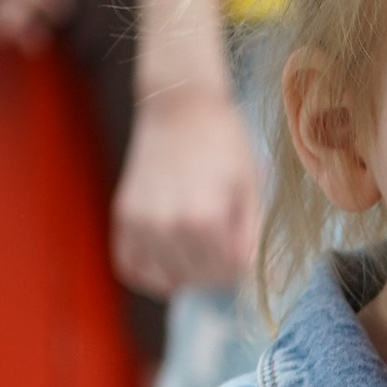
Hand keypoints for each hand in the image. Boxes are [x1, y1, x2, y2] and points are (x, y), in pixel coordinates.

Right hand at [113, 79, 261, 298]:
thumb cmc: (223, 144)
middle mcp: (167, 226)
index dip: (243, 263)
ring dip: (188, 273)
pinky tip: (169, 258)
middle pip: (200, 278)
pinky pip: (131, 267)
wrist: (179, 106)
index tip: (244, 243)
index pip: (229, 272)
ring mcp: (140, 223)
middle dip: (219, 268)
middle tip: (224, 241)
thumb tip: (263, 278)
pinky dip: (151, 272)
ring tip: (199, 248)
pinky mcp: (123, 217)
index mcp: (204, 219)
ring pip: (166, 280)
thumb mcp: (250, 189)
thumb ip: (252, 237)